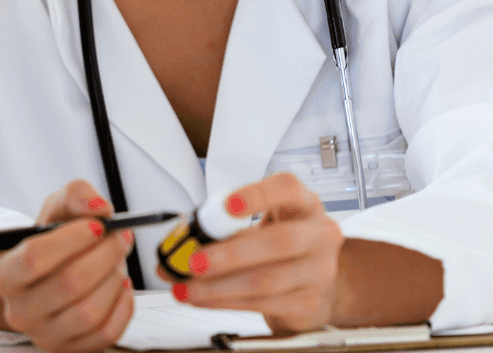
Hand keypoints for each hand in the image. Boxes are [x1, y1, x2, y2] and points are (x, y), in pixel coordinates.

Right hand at [0, 179, 136, 352]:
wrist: (57, 273)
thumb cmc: (56, 241)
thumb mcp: (58, 208)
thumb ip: (76, 195)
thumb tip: (98, 207)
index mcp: (6, 275)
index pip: (34, 258)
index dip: (71, 239)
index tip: (98, 225)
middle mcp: (19, 311)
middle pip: (68, 285)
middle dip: (104, 255)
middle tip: (121, 236)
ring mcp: (45, 335)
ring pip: (89, 312)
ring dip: (114, 279)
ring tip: (118, 261)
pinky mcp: (72, 350)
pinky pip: (106, 333)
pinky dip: (123, 306)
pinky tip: (121, 286)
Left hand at [171, 173, 343, 334]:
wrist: (312, 282)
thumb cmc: (278, 246)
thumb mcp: (257, 225)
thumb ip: (219, 230)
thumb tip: (173, 249)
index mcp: (303, 203)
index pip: (287, 189)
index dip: (258, 195)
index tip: (228, 204)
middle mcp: (318, 234)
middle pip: (280, 242)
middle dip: (231, 254)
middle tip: (194, 261)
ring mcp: (319, 271)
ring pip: (267, 281)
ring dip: (220, 287)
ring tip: (189, 287)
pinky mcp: (309, 303)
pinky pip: (263, 304)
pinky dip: (227, 302)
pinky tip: (205, 299)